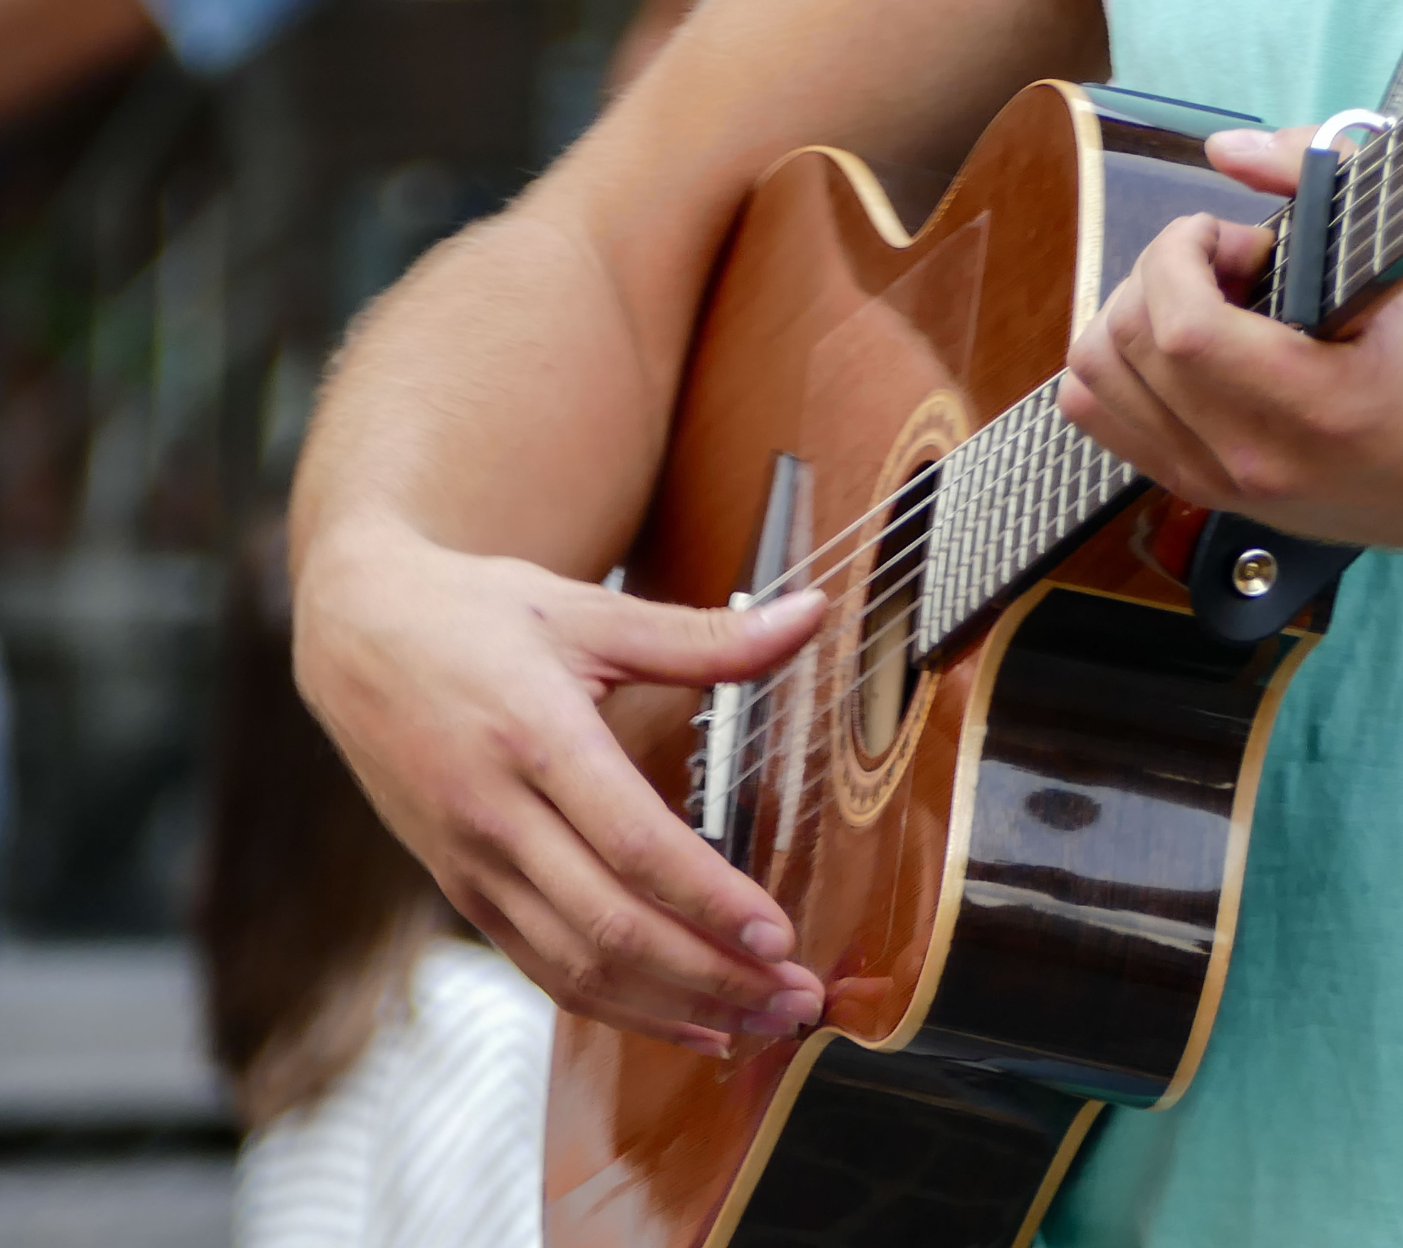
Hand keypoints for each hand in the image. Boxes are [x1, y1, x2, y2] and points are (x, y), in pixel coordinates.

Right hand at [291, 515, 827, 1057]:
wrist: (355, 632)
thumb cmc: (478, 615)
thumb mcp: (590, 612)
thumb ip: (708, 635)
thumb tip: (814, 612)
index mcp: (536, 738)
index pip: (635, 845)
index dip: (711, 901)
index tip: (782, 937)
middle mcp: (497, 814)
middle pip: (613, 926)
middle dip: (715, 976)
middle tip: (798, 999)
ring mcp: (472, 862)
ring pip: (578, 967)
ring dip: (678, 1007)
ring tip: (763, 1023)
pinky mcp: (460, 890)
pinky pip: (544, 970)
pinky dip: (620, 1009)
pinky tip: (689, 1023)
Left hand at [1058, 126, 1402, 579]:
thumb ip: (1320, 182)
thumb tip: (1227, 149)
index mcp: (1315, 405)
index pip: (1180, 327)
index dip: (1181, 252)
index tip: (1233, 235)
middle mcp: (1254, 459)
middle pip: (1126, 344)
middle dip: (1162, 274)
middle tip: (1230, 266)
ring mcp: (1220, 486)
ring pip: (1095, 382)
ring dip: (1133, 317)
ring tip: (1205, 306)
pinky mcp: (1203, 496)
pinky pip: (1104, 420)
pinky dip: (1122, 366)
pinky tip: (1183, 348)